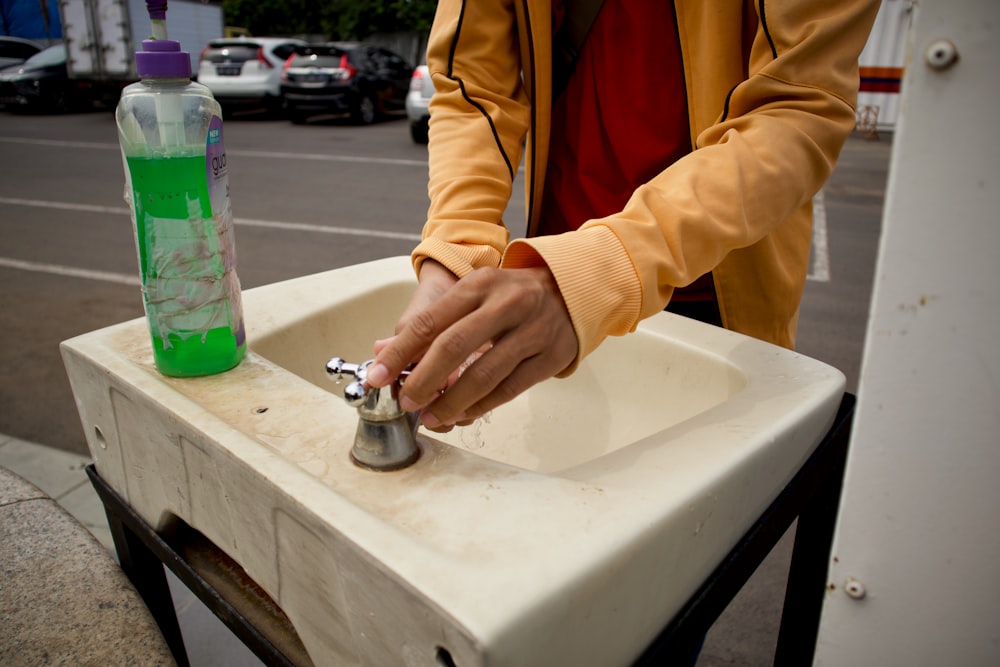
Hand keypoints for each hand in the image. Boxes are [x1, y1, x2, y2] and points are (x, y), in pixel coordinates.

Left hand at [367, 263, 577, 428]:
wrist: (573, 289)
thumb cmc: (511, 295)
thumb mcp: (473, 293)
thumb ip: (428, 321)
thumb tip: (382, 350)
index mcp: (479, 284)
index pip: (429, 321)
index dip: (399, 353)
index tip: (378, 377)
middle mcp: (506, 304)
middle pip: (453, 348)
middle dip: (423, 381)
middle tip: (406, 402)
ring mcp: (532, 331)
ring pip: (483, 375)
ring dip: (451, 403)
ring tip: (430, 417)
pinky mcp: (550, 357)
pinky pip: (509, 389)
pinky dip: (481, 406)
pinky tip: (462, 414)